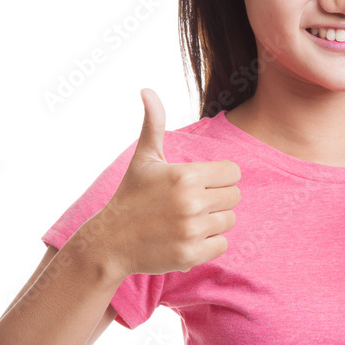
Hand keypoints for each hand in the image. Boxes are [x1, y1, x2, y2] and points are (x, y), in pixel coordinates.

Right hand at [76, 88, 240, 278]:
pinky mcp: (191, 255)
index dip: (219, 178)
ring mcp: (192, 230)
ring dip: (213, 222)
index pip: (234, 173)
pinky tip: (185, 238)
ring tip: (187, 221)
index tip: (200, 183)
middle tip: (192, 203)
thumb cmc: (132, 195)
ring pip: (230, 221)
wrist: (110, 242)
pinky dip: (208, 244)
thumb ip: (154, 123)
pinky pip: (222, 246)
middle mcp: (192, 202)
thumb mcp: (144, 158)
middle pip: (235, 197)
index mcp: (186, 175)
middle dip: (217, 200)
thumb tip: (146, 89)